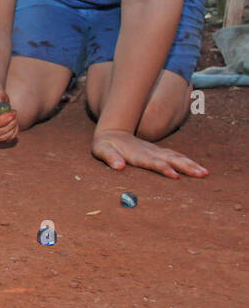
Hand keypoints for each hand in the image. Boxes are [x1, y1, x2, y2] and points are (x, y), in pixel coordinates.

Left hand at [92, 129, 207, 177]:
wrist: (112, 132)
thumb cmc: (105, 145)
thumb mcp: (102, 150)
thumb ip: (110, 157)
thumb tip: (119, 166)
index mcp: (137, 154)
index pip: (153, 162)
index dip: (163, 168)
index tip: (175, 175)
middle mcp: (150, 152)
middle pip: (170, 159)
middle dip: (186, 167)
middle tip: (201, 174)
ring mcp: (155, 151)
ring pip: (176, 157)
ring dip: (191, 164)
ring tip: (205, 173)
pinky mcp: (158, 152)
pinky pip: (175, 156)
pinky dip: (187, 161)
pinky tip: (197, 167)